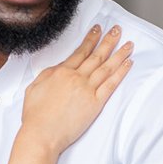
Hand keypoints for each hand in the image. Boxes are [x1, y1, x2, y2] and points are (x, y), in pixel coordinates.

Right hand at [19, 23, 132, 153]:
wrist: (41, 134)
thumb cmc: (35, 115)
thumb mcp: (33, 88)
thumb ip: (47, 74)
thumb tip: (58, 68)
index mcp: (60, 72)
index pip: (80, 51)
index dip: (90, 39)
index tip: (97, 29)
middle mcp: (76, 77)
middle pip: (96, 55)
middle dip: (108, 40)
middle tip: (118, 30)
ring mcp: (87, 90)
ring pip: (106, 67)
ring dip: (119, 53)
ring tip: (128, 44)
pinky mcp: (95, 103)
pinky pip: (111, 84)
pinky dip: (121, 73)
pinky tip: (128, 64)